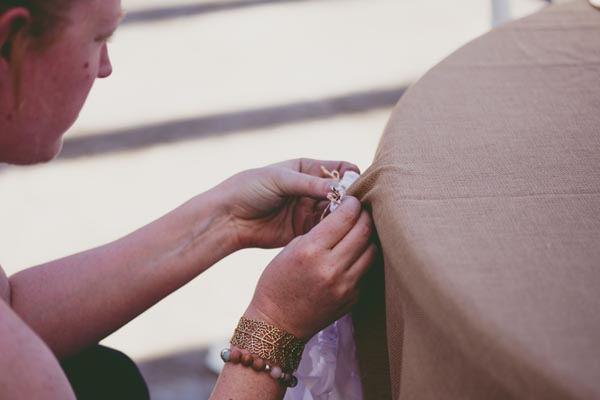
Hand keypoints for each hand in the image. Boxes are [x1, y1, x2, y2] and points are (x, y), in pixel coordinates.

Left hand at [215, 158, 358, 249]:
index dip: (352, 177)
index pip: (342, 169)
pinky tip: (333, 233)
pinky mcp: (305, 231)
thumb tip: (342, 188)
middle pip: (344, 193)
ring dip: (343, 217)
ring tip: (342, 221)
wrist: (228, 217)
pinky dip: (332, 231)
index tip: (353, 188)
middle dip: (350, 200)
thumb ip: (311, 184)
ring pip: (338, 213)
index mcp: (309, 169)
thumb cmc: (250, 188)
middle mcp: (313, 190)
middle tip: (352, 207)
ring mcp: (310, 211)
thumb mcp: (280, 179)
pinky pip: (326, 231)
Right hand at [244, 196, 376, 339]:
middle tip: (361, 209)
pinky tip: (359, 249)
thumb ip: (318, 231)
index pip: (345, 217)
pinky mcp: (353, 298)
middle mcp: (332, 268)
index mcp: (311, 251)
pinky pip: (368, 269)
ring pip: (372, 249)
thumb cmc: (277, 282)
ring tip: (362, 228)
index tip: (351, 198)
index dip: (352, 203)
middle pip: (364, 230)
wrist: (278, 324)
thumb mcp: (291, 249)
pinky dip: (366, 255)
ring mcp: (346, 285)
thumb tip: (343, 214)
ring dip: (369, 235)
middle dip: (364, 214)